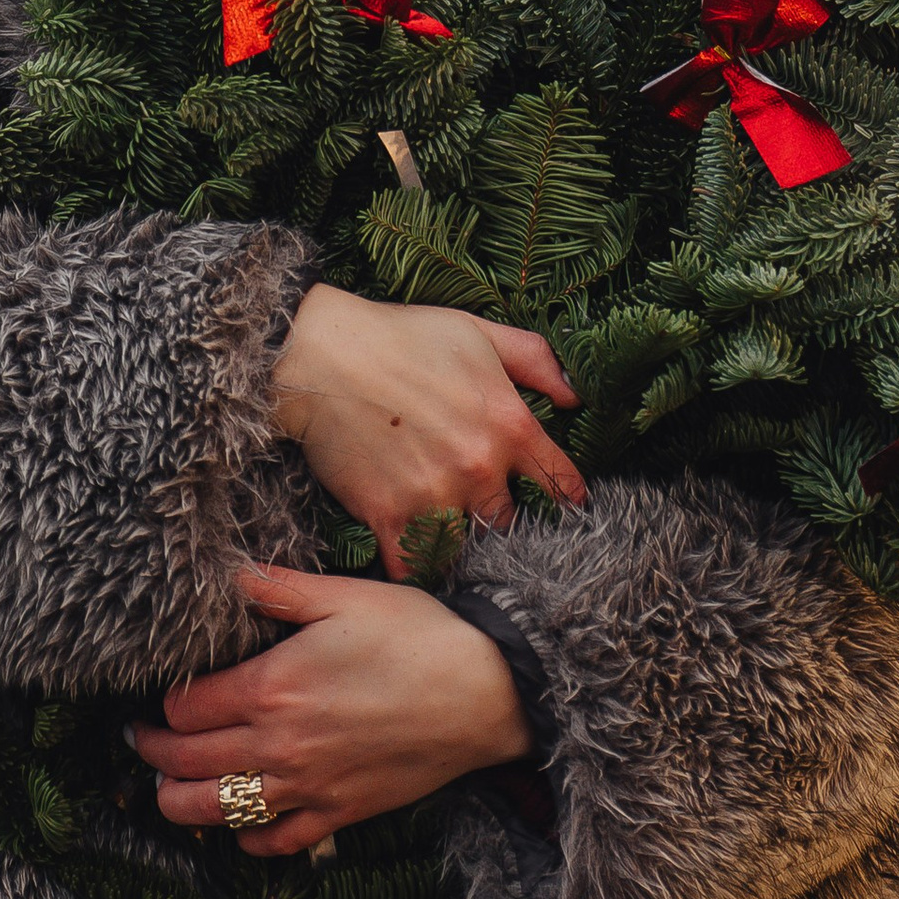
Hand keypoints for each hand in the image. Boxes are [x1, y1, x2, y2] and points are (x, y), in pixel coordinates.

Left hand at [133, 562, 530, 853]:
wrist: (486, 693)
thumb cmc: (418, 636)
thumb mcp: (344, 596)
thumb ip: (277, 588)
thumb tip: (227, 575)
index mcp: (272, 686)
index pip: (185, 708)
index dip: (163, 703)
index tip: (158, 696)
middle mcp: (279, 745)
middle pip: (186, 763)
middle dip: (153, 753)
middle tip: (139, 741)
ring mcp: (307, 786)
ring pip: (216, 813)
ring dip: (179, 804)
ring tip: (166, 789)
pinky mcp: (339, 814)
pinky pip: (275, 843)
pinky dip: (246, 840)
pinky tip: (238, 825)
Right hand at [271, 281, 582, 569]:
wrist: (321, 355)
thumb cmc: (401, 337)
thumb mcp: (479, 332)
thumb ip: (535, 361)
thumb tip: (577, 396)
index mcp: (509, 422)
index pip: (560, 481)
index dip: (566, 499)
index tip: (563, 512)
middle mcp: (479, 466)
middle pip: (511, 522)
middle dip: (503, 523)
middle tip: (491, 524)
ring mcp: (435, 494)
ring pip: (467, 547)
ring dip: (461, 546)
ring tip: (454, 544)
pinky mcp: (390, 515)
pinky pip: (415, 564)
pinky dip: (417, 566)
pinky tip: (416, 559)